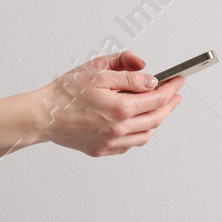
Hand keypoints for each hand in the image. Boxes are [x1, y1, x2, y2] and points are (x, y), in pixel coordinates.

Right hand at [29, 49, 185, 156]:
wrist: (42, 115)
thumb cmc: (65, 92)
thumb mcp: (98, 71)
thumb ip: (128, 73)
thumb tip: (150, 78)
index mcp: (120, 109)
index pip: (157, 99)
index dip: (171, 88)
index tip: (178, 80)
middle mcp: (118, 129)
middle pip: (156, 119)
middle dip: (169, 105)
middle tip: (175, 94)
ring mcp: (110, 142)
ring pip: (145, 135)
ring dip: (157, 122)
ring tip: (161, 109)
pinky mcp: (101, 150)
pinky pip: (129, 145)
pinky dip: (139, 134)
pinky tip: (139, 125)